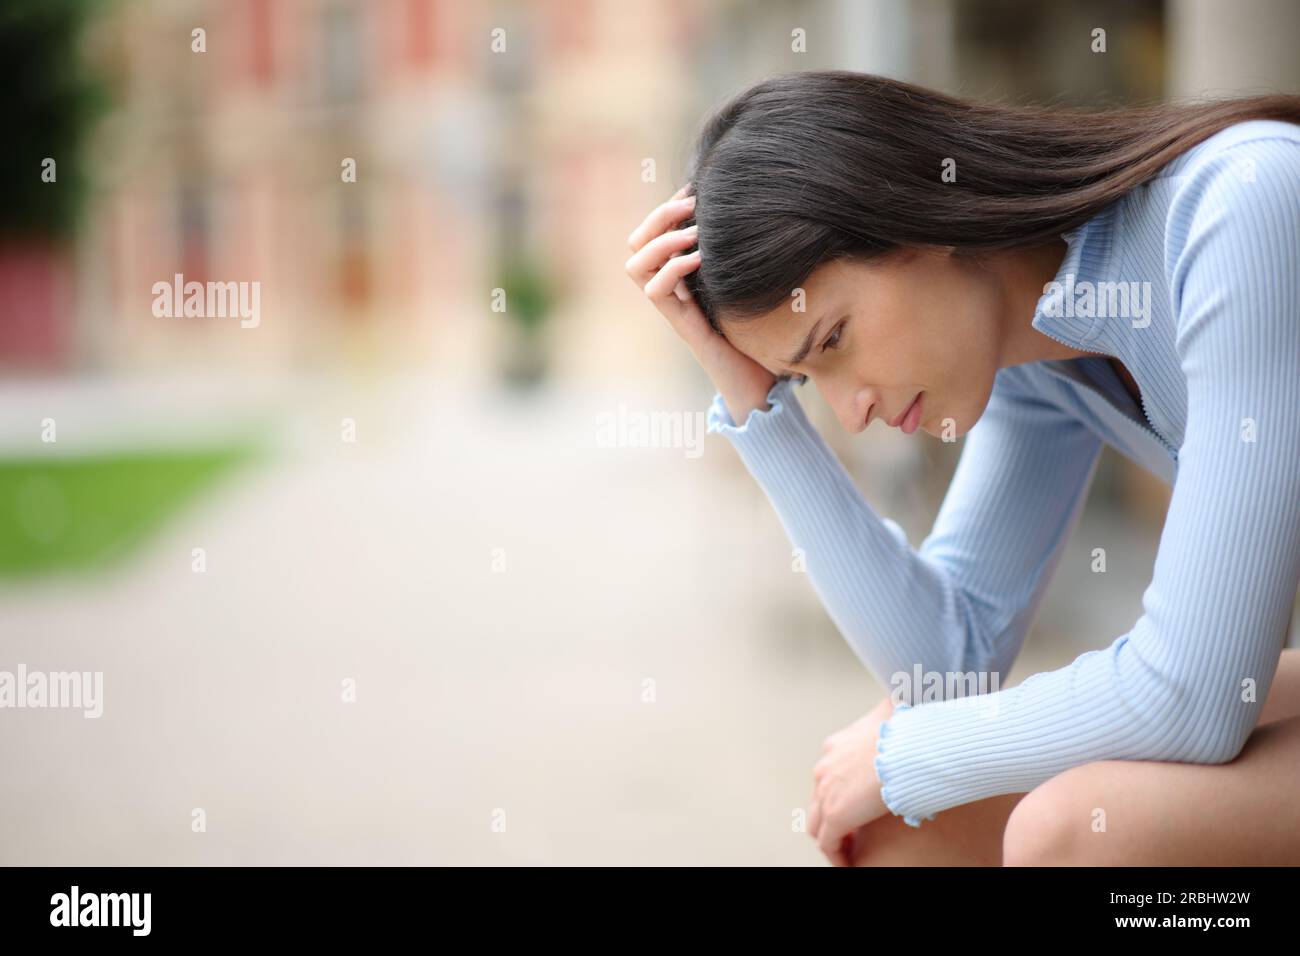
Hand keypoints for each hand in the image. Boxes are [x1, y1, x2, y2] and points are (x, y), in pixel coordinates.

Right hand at [624, 184, 776, 421]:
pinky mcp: (684, 327)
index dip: (664, 209)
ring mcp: (673, 309)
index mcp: (680, 277)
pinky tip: (701, 259)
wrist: (759, 383)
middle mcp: (670, 291)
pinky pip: (656, 292)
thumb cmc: (758, 332)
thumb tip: (755, 215)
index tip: (692, 192)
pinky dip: (674, 268)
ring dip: (661, 242)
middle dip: (658, 217)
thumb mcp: (747, 283)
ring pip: (635, 266)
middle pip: (635, 245)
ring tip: (693, 232)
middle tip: (690, 206)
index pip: (649, 235)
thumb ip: (739, 256)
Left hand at [809, 695, 894, 865]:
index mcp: (836, 746)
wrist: (911, 742)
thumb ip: (895, 724)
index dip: (842, 795)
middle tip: (854, 832)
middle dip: (833, 817)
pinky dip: (837, 855)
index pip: (830, 777)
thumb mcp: (896, 720)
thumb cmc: (912, 729)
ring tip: (852, 850)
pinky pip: (828, 843)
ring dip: (833, 838)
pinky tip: (851, 863)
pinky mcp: (835, 814)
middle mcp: (825, 767)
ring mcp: (827, 790)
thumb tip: (911, 718)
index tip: (860, 807)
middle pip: (818, 799)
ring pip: (817, 823)